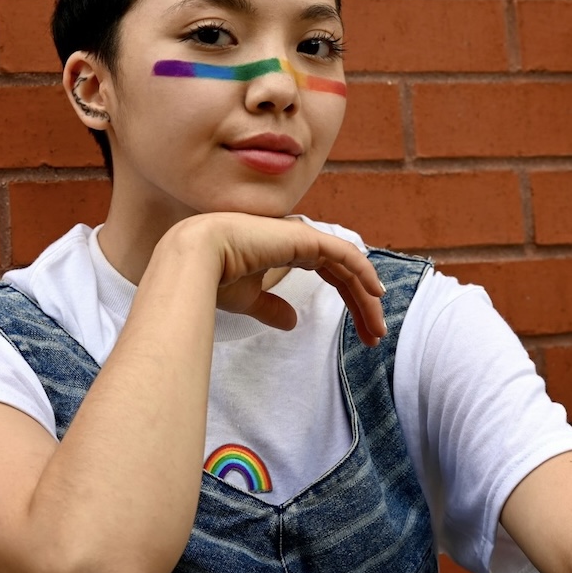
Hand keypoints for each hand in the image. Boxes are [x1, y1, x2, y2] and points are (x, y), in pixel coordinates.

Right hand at [172, 212, 386, 344]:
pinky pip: (344, 254)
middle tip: (375, 336)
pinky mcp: (304, 238)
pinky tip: (376, 294)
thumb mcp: (248, 299)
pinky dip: (363, 272)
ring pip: (348, 266)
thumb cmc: (212, 277)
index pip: (330, 273)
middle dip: (362, 304)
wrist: (194, 259)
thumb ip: (271, 308)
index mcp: (284, 248)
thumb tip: (291, 322)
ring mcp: (302, 236)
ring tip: (378, 329)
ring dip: (366, 297)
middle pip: (344, 272)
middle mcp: (297, 239)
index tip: (363, 332)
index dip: (350, 300)